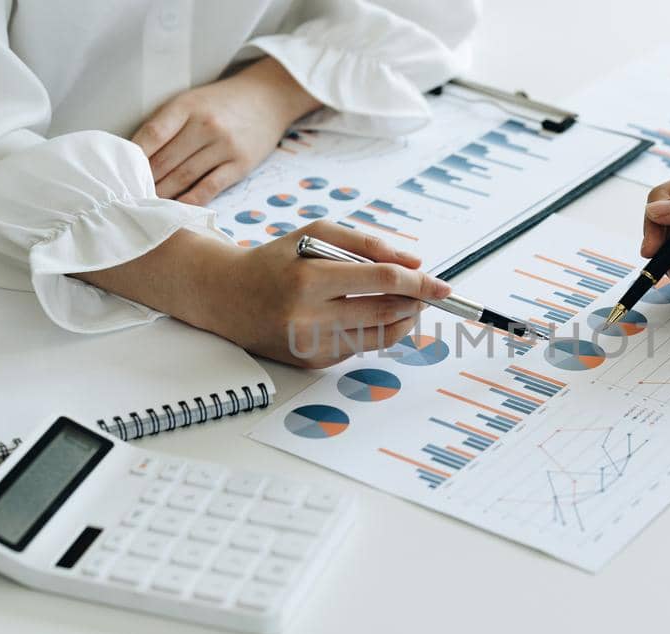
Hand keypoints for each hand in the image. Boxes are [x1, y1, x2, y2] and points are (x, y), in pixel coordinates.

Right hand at [75, 221, 450, 368]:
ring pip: (379, 335)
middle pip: (386, 312)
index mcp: (308, 279)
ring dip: (403, 319)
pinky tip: (369, 315)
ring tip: (405, 302)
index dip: (418, 282)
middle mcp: (307, 317)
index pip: (380, 280)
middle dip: (416, 302)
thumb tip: (413, 260)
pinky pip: (359, 347)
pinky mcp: (311, 362)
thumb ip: (366, 242)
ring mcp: (309, 345)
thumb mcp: (314, 234)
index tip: (442, 284)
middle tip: (430, 292)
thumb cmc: (275, 260)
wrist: (227, 297)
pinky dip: (375, 330)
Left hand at [133, 57, 320, 205]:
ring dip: (162, 193)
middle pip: (165, 160)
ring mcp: (225, 146)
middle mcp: (206, 125)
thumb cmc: (221, 102)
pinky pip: (209, 187)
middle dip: (145, 180)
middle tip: (128, 195)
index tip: (120, 171)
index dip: (133, 156)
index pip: (153, 134)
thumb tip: (137, 156)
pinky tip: (177, 208)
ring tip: (147, 204)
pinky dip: (190, 200)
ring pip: (184, 176)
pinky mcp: (240, 164)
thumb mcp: (192, 100)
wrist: (267, 97)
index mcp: (188, 105)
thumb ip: (167, 123)